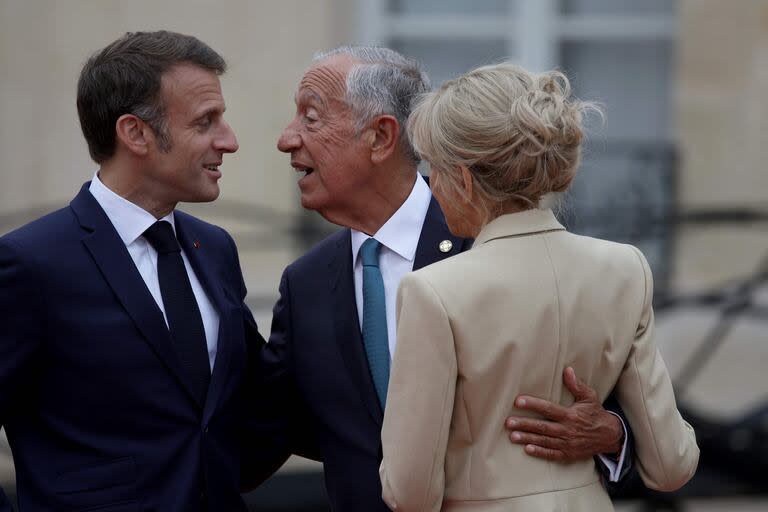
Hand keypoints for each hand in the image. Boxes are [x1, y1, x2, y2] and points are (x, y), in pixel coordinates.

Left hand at [504, 367, 622, 461]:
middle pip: (542, 427)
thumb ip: (577, 385)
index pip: (548, 409)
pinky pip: (552, 454)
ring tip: (512, 436)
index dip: (533, 404)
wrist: (610, 436)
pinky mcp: (568, 454)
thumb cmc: (596, 414)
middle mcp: (567, 430)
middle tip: (508, 422)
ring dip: (528, 439)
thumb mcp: (590, 397)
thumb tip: (567, 370)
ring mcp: (567, 443)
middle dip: (525, 424)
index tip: (518, 401)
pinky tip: (528, 449)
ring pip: (544, 441)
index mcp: (570, 415)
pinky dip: (540, 452)